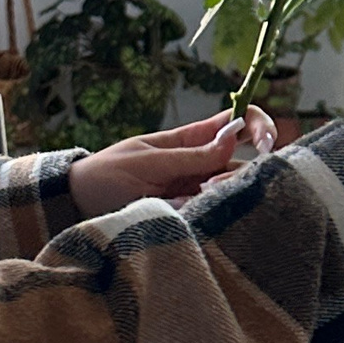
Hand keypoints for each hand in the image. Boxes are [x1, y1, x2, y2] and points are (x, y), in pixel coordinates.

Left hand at [67, 109, 275, 216]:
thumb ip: (192, 154)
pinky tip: (196, 218)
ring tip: (192, 202)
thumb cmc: (104, 176)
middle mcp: (202, 167)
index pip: (239, 122)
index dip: (260, 125)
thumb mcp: (147, 161)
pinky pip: (219, 217)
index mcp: (192, 141)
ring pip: (237, 191)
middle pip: (246, 162)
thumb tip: (236, 134)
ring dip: (225, 193)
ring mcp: (198, 194)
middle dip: (242, 170)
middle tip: (210, 184)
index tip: (267, 143)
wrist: (76, 208)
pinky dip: (217, 216)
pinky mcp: (192, 219)